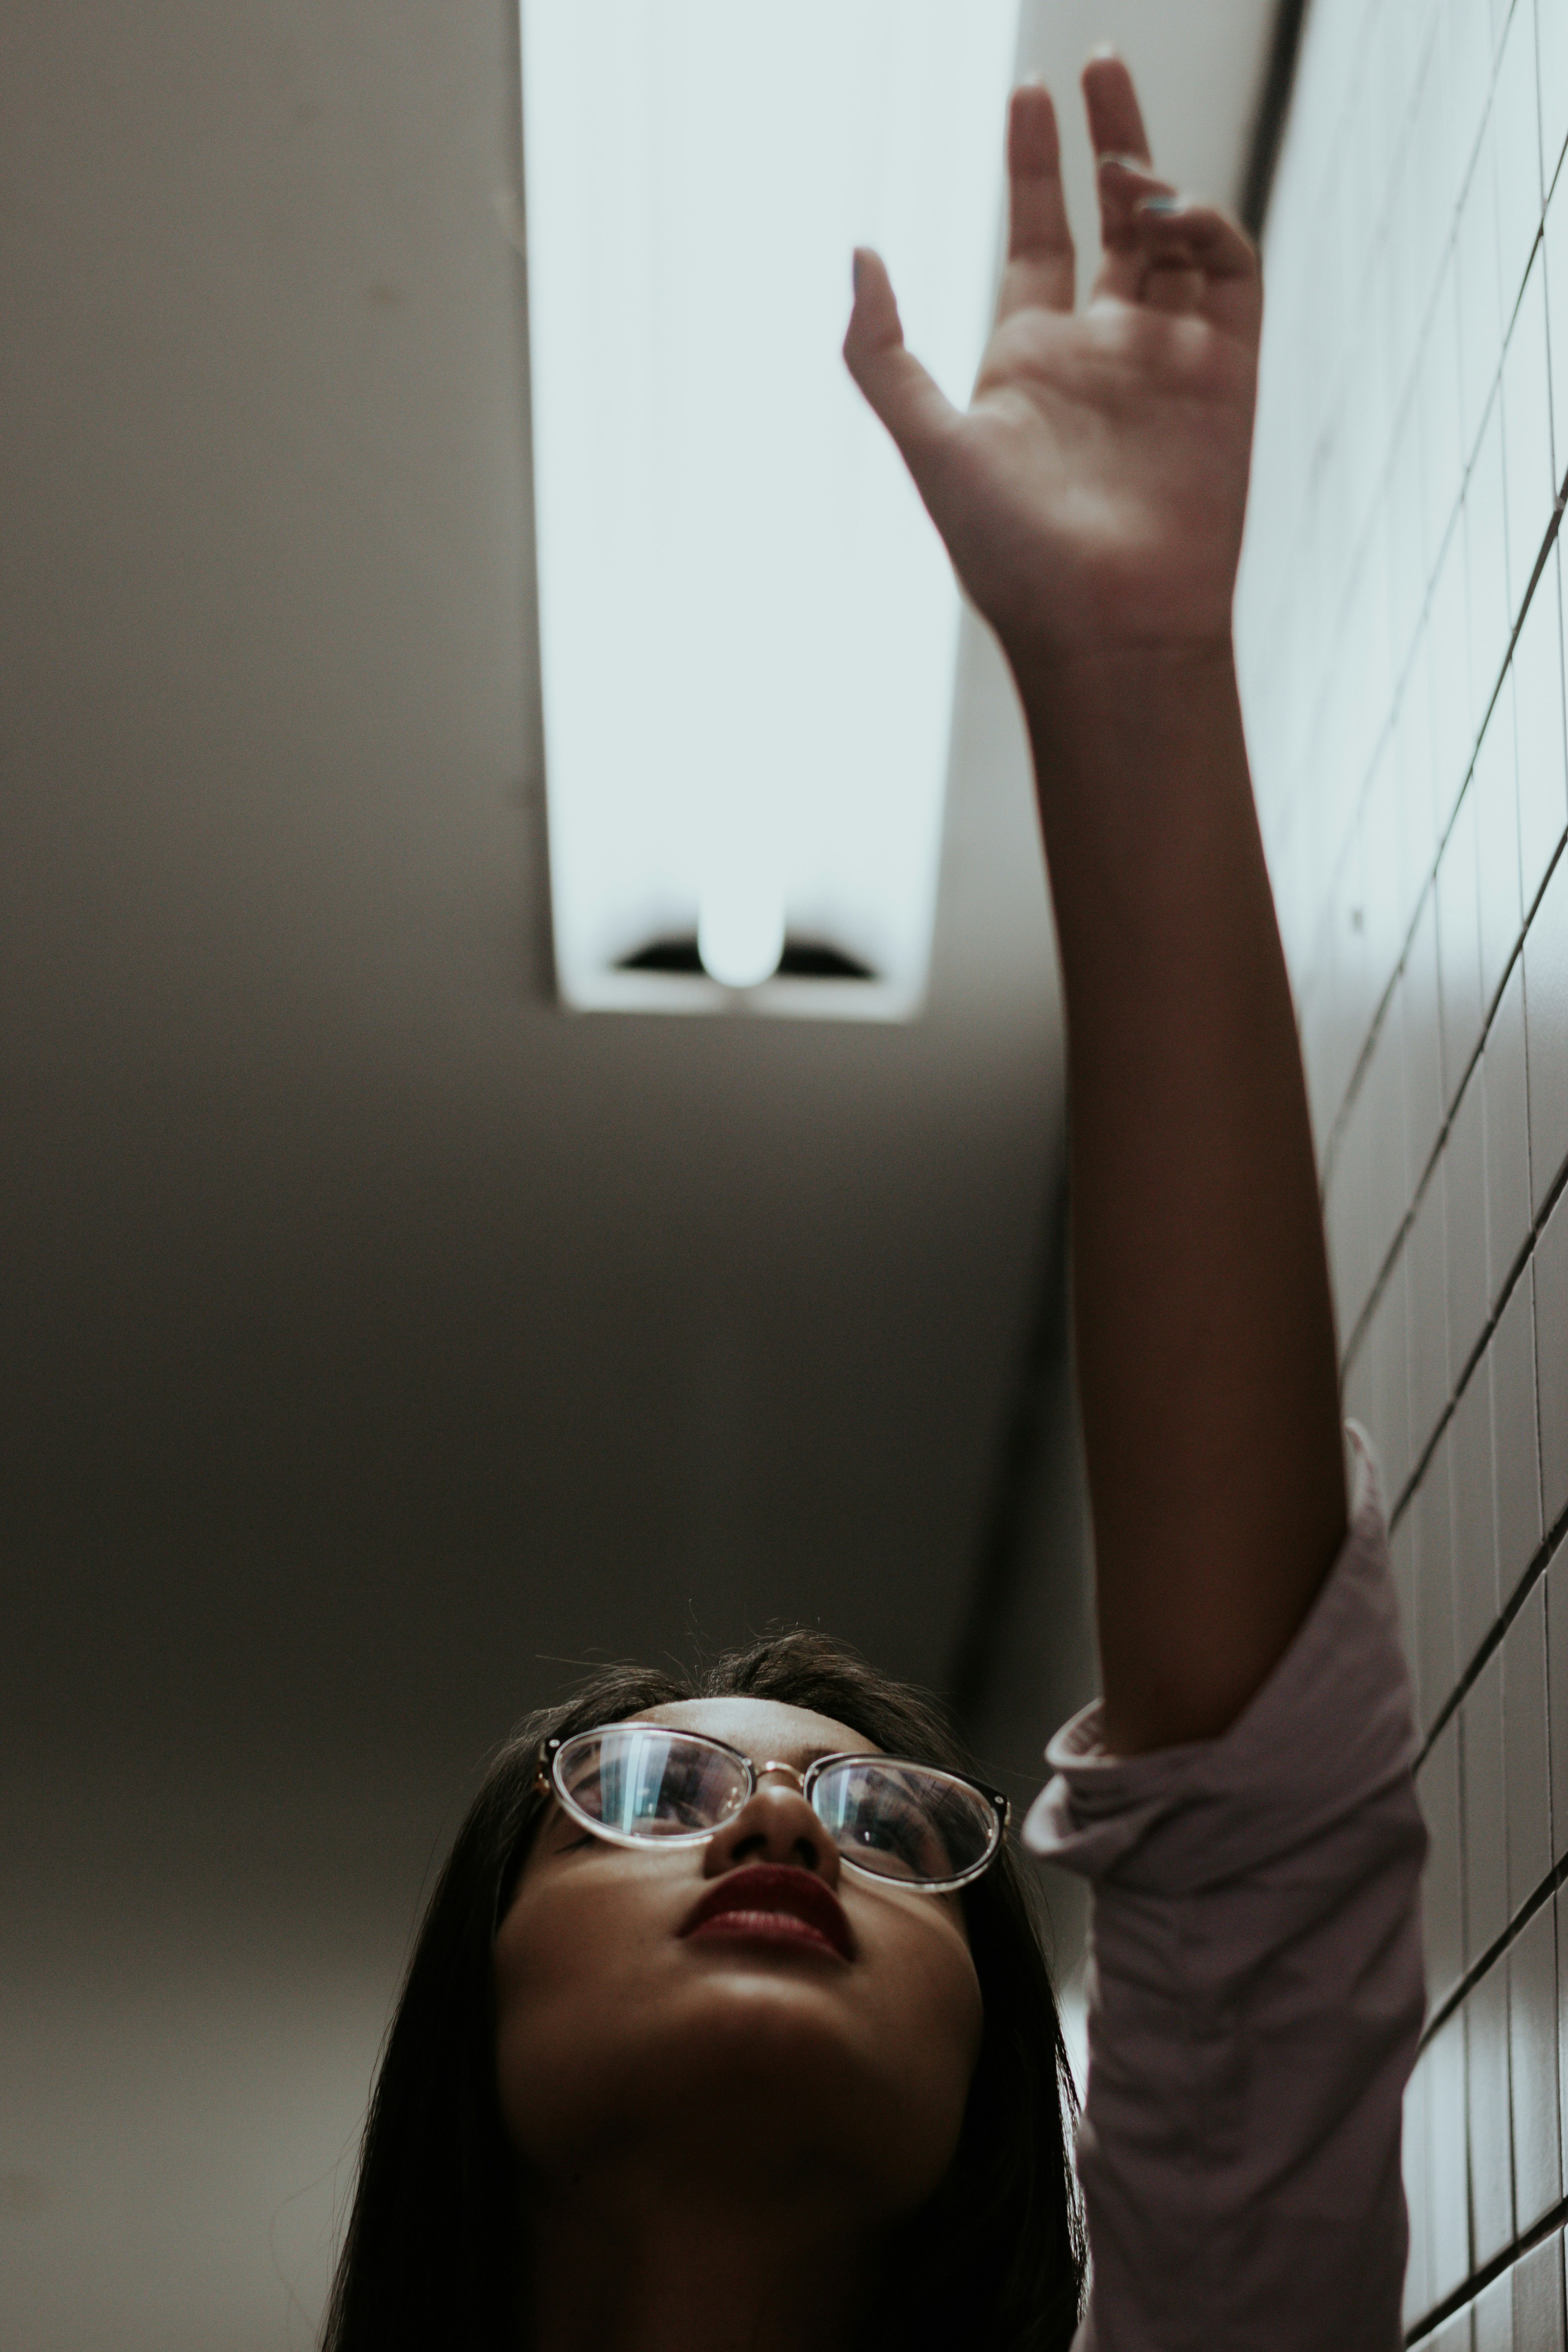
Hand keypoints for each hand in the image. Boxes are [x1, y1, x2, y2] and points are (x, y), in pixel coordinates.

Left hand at [843, 55, 1261, 666]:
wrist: (1107, 629)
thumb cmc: (1012, 556)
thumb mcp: (927, 445)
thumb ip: (881, 353)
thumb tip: (857, 252)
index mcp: (1027, 360)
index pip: (1035, 235)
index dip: (1032, 162)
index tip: (1029, 91)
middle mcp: (1100, 350)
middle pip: (1110, 217)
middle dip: (1106, 139)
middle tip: (1096, 65)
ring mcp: (1166, 358)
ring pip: (1173, 236)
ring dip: (1152, 179)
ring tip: (1123, 161)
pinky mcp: (1227, 373)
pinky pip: (1227, 273)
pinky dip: (1206, 226)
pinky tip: (1166, 211)